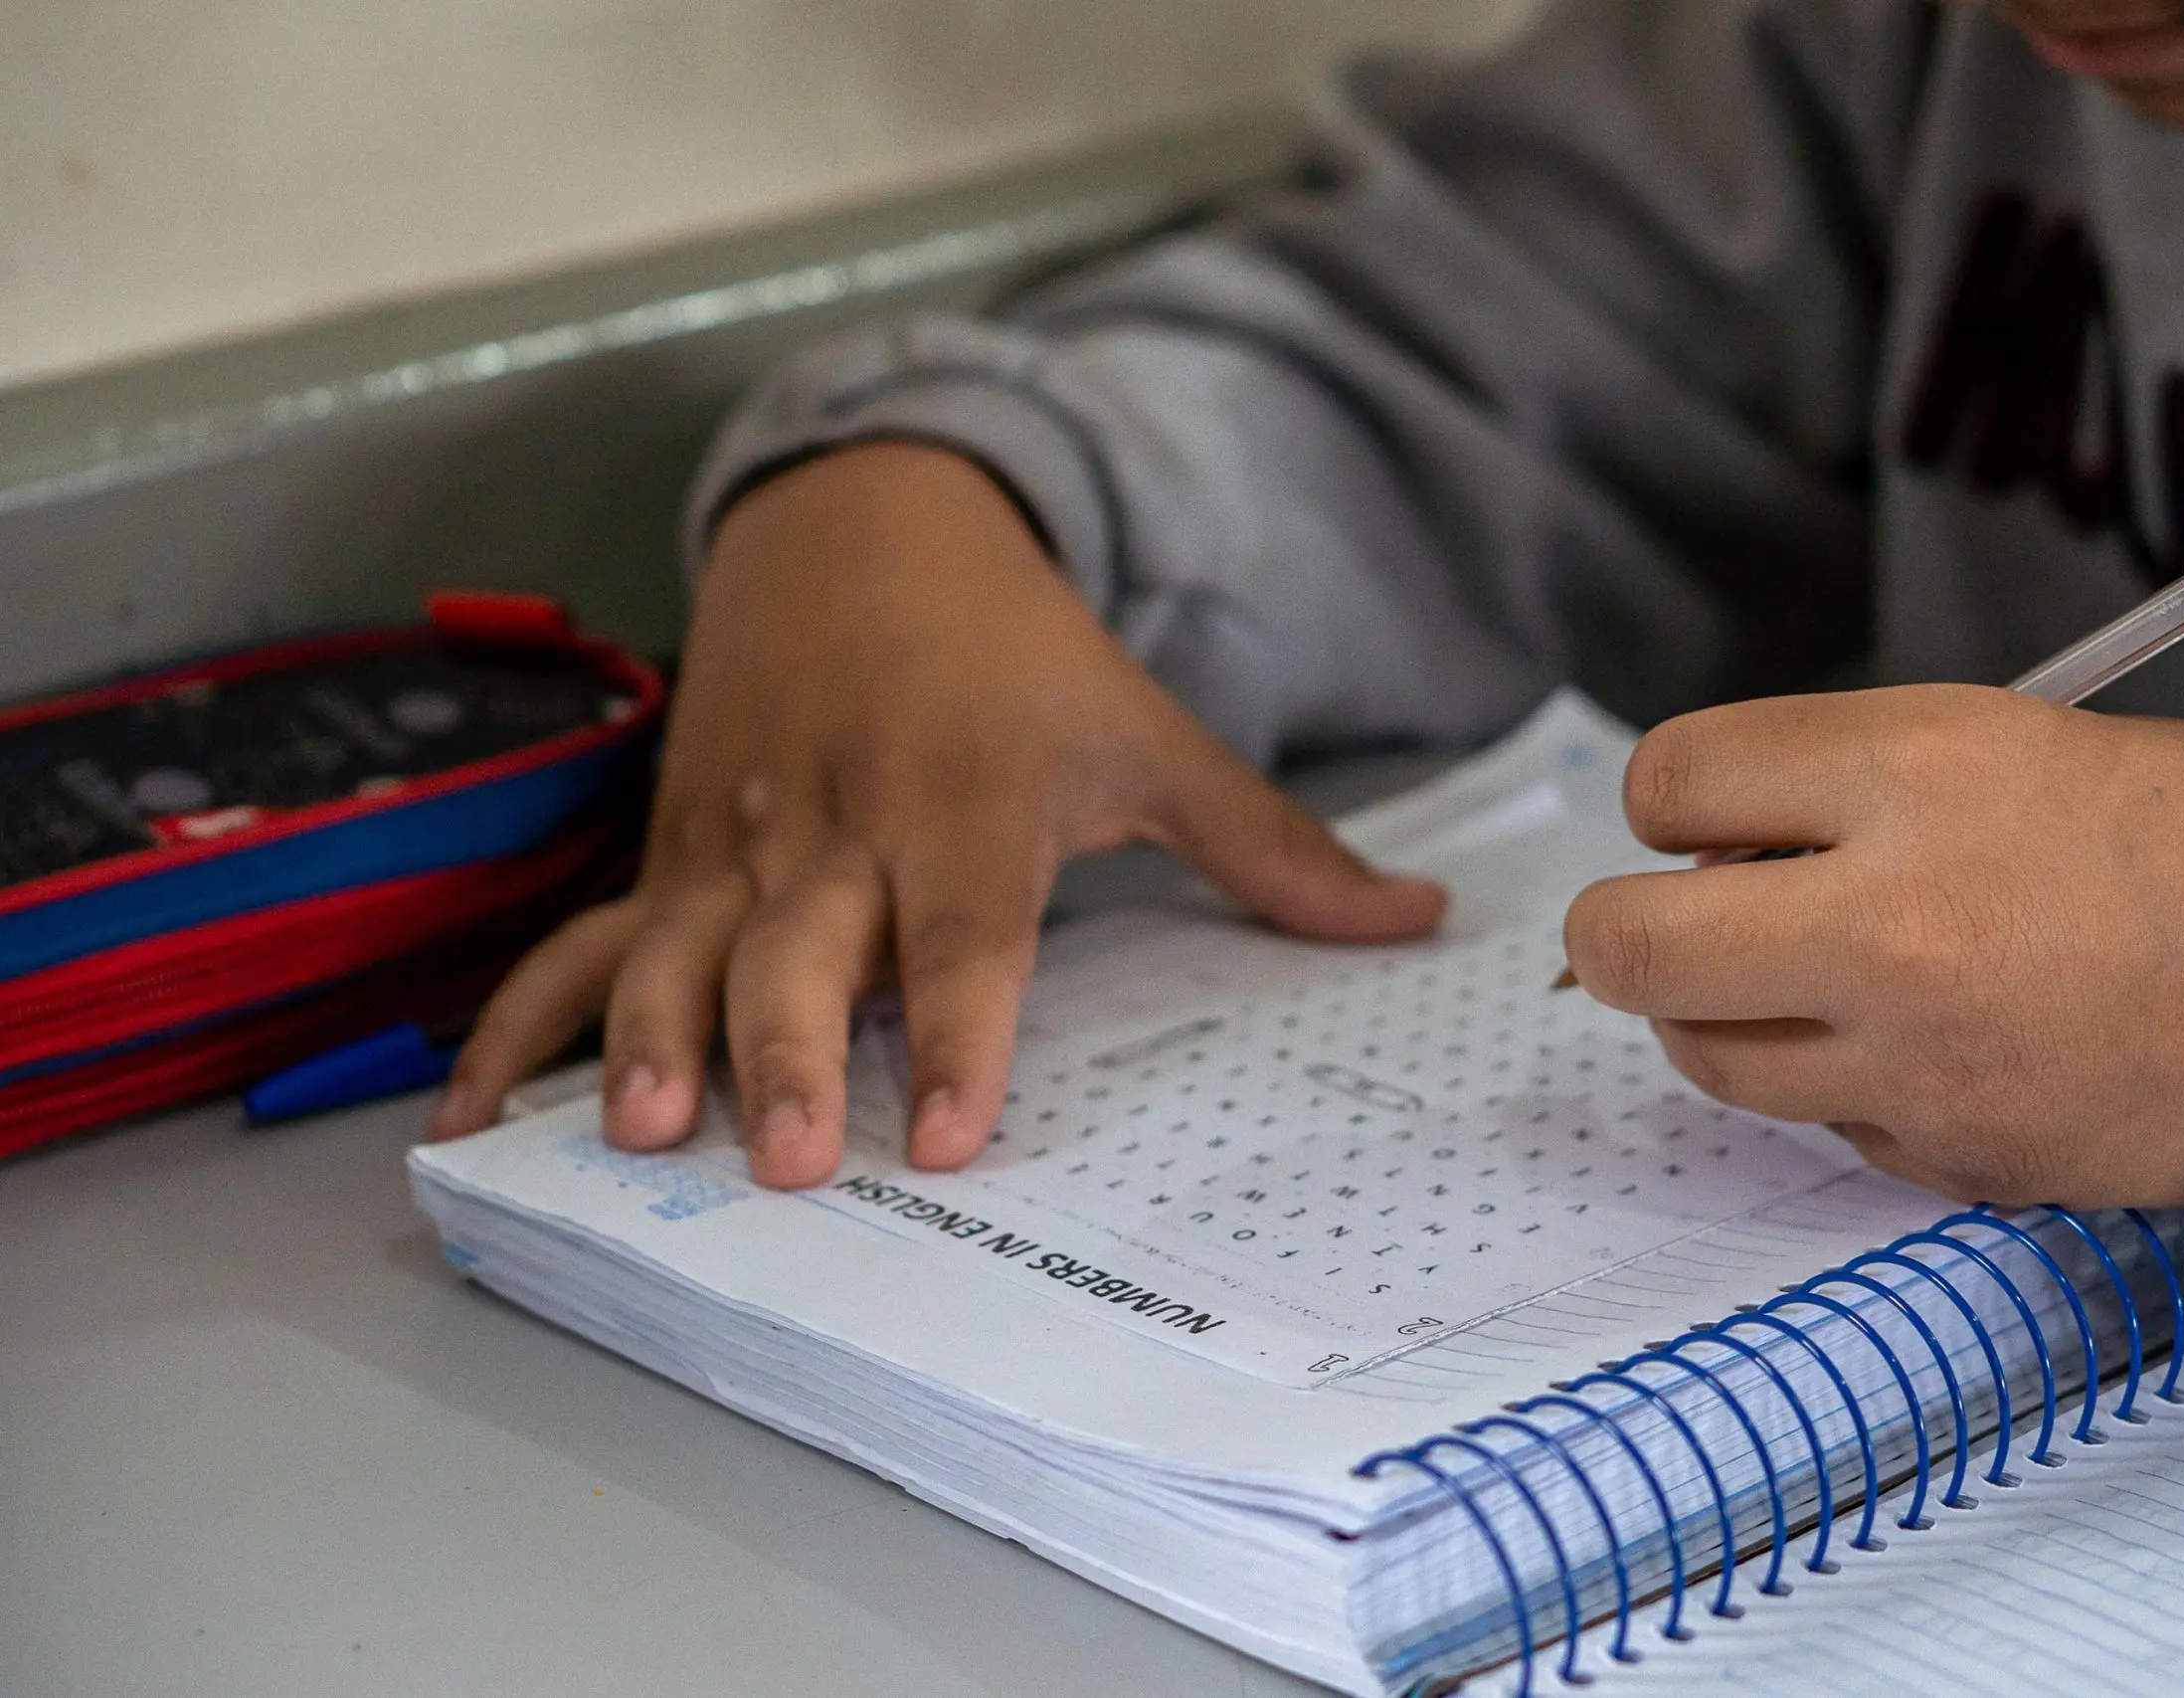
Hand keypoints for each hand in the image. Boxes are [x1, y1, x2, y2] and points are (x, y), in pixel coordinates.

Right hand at [431, 442, 1444, 1184]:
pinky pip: (582, 937)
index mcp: (969, 800)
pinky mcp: (668, 851)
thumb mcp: (1149, 733)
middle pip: (807, 951)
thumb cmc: (1023, 658)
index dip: (965, 1030)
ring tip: (634, 1133)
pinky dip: (520, 1022)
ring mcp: (739, 841)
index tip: (954, 1134)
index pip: (969, 932)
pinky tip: (473, 1109)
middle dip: (793, 1051)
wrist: (864, 526)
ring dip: (647, 1037)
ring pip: (679, 946)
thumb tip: (1424, 925)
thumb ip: (1274, 848)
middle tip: (789, 1158)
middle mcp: (843, 825)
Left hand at [1561, 685, 2183, 1209]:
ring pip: (1703, 1053)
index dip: (1669, 798)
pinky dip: (1838, 1082)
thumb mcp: (2003, 741)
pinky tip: (1926, 1040)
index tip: (1703, 815)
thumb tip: (1709, 850)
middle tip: (1672, 919)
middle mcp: (1892, 919)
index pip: (1668, 780)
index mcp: (1912, 774)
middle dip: (1624, 930)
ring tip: (1809, 975)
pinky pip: (1819, 1122)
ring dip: (1720, 1011)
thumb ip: (1840, 787)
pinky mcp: (1947, 1155)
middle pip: (1629, 945)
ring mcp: (1913, 1056)